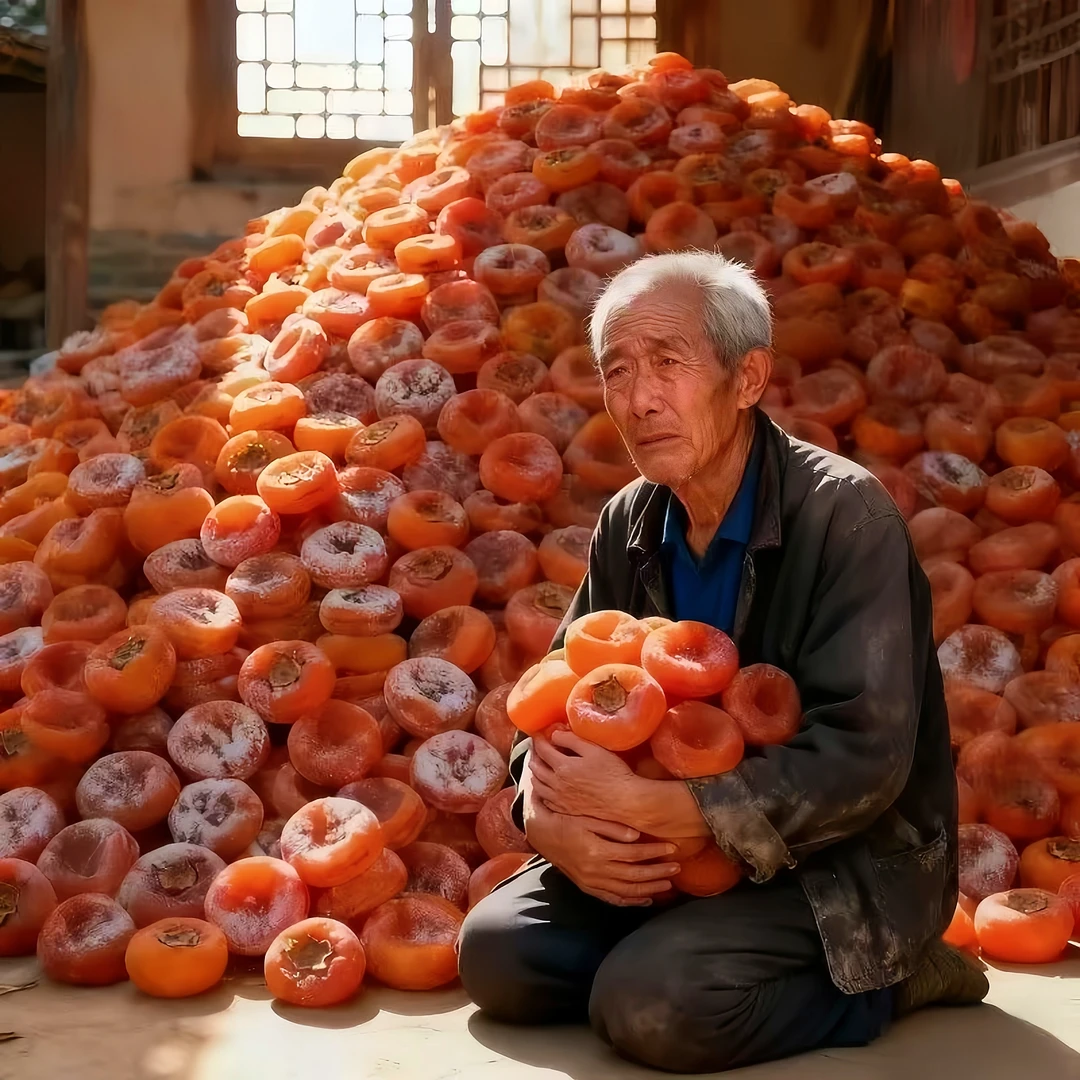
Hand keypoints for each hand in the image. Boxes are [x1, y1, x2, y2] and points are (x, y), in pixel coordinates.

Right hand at [521, 770, 678, 906]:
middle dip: (658, 872)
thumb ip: (612, 828)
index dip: (655, 852)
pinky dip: (631, 902)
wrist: (543, 834)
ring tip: (668, 884)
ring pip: (626, 891)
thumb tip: (636, 836)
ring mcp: (591, 882)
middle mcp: (595, 870)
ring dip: (650, 889)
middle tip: (677, 867)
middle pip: (634, 875)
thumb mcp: (588, 818)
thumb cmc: (567, 821)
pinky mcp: (588, 888)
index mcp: (597, 851)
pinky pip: (612, 899)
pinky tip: (646, 900)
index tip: (672, 848)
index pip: (634, 854)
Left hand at [529, 729, 640, 822]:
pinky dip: (541, 790)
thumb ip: (572, 740)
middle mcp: (556, 785)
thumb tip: (554, 734)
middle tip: (537, 747)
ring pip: (537, 785)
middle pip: (536, 768)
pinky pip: (545, 800)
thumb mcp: (594, 749)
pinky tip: (546, 786)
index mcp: (562, 767)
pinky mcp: (566, 810)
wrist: (623, 801)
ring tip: (538, 765)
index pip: (542, 750)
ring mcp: (560, 799)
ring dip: (535, 772)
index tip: (539, 733)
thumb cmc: (612, 773)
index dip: (538, 739)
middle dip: (534, 755)